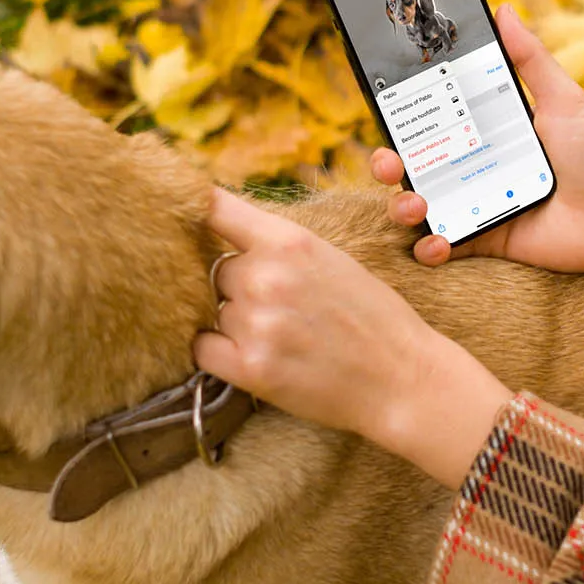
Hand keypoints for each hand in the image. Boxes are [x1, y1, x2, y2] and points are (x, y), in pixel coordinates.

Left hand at [194, 188, 511, 488]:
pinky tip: (248, 352)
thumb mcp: (330, 257)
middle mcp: (265, 275)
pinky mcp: (250, 368)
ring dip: (234, 321)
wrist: (403, 377)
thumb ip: (276, 243)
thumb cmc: (371, 316)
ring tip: (281, 335)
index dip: (191, 207)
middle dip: (236, 286)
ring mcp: (256, 322)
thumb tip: (220, 228)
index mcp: (288, 239)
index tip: (179, 210)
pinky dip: (216, 350)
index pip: (213, 207)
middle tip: (278, 307)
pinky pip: (201, 348)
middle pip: (214, 269)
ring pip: (212, 310)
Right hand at [374, 5, 583, 272]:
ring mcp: (473, 206)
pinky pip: (441, 248)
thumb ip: (529, 58)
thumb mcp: (563, 99)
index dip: (398, 119)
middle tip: (393, 162)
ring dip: (401, 208)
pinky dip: (429, 249)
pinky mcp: (484, 242)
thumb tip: (504, 8)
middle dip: (385, 164)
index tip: (385, 109)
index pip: (426, 123)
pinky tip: (438, 242)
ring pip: (415, 209)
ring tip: (418, 206)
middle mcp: (469, 168)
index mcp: (480, 133)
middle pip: (408, 165)